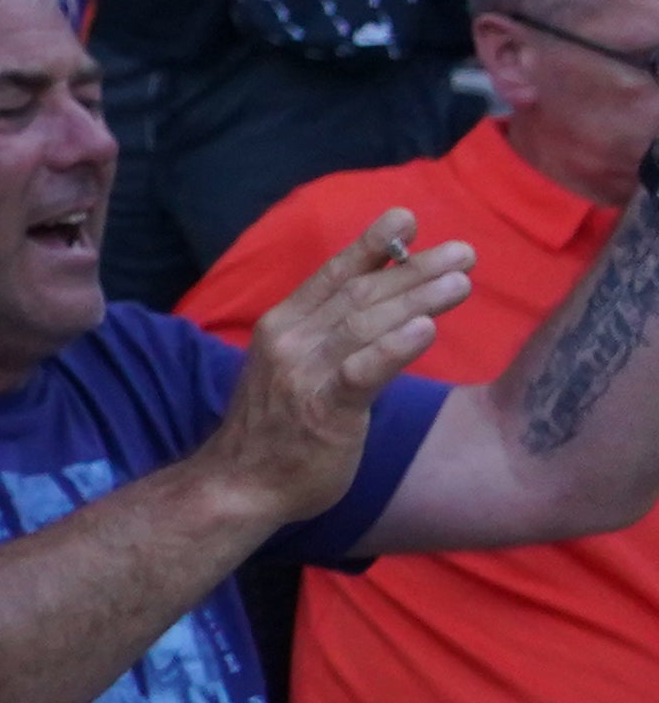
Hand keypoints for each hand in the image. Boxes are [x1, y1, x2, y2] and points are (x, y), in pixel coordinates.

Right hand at [207, 211, 472, 521]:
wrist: (239, 484)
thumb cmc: (275, 427)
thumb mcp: (291, 366)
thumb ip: (325, 334)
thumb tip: (371, 304)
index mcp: (283, 323)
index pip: (334, 274)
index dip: (372, 244)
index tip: (408, 217)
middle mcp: (291, 338)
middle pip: (361, 294)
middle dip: (415, 270)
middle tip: (464, 252)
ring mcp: (304, 372)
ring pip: (368, 324)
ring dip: (417, 299)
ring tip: (461, 282)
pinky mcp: (323, 409)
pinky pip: (363, 372)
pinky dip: (395, 348)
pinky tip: (426, 330)